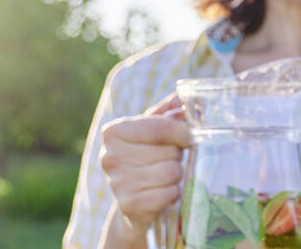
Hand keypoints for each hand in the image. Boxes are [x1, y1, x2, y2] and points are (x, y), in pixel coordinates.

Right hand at [100, 93, 190, 232]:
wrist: (133, 204)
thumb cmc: (146, 159)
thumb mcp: (153, 130)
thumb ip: (168, 111)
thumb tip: (185, 95)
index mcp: (114, 132)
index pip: (160, 127)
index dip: (182, 132)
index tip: (190, 137)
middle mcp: (110, 156)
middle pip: (168, 151)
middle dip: (176, 156)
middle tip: (168, 161)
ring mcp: (117, 183)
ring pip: (171, 172)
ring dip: (176, 175)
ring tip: (165, 176)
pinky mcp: (129, 205)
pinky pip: (169, 193)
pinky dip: (173, 193)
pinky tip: (164, 192)